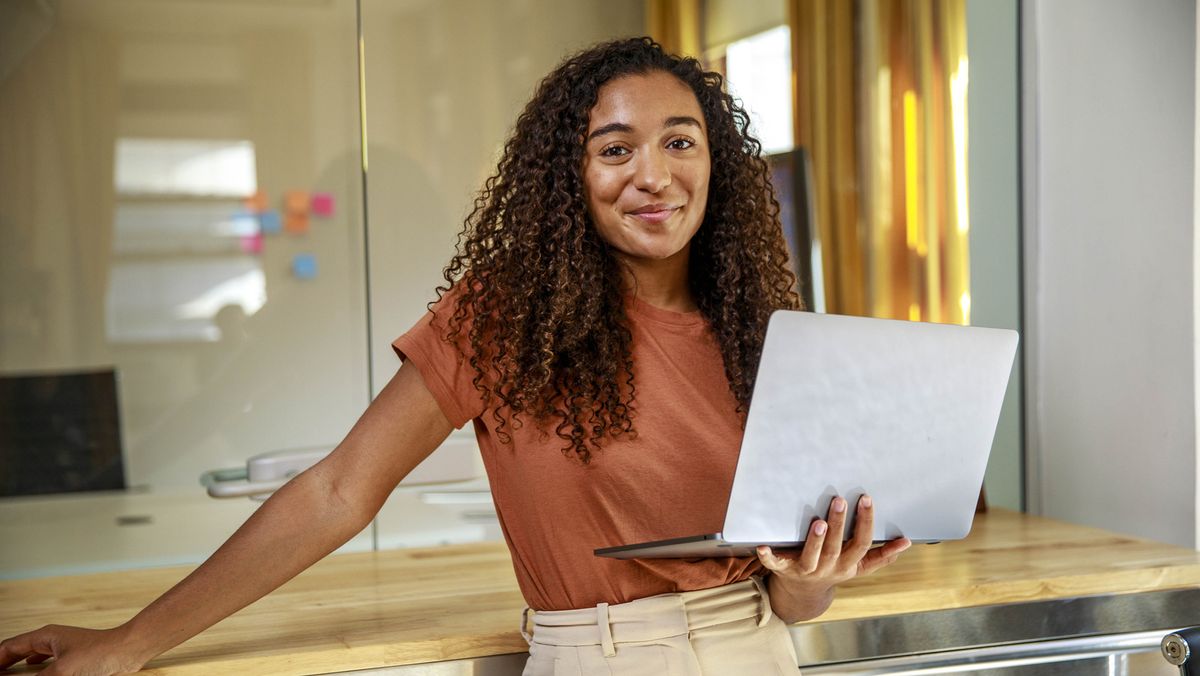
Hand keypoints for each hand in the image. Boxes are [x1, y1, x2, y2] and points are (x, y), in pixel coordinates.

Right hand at [0, 625, 146, 674]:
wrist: (128, 650)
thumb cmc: (100, 654)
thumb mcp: (61, 671)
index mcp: (45, 637)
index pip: (10, 647)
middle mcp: (52, 640)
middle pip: (19, 651)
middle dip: (6, 664)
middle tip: (0, 674)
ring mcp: (63, 647)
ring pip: (32, 656)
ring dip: (19, 667)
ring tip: (9, 675)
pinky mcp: (74, 657)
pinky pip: (46, 661)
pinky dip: (35, 668)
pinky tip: (33, 672)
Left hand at [755, 494, 910, 620]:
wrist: (803, 593)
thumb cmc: (833, 569)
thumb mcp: (859, 566)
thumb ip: (881, 555)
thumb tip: (906, 543)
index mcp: (849, 564)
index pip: (861, 543)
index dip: (866, 522)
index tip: (866, 499)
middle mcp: (829, 568)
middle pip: (837, 546)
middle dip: (840, 524)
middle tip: (840, 501)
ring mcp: (806, 569)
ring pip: (813, 555)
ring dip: (816, 539)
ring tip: (819, 521)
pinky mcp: (784, 569)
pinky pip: (775, 564)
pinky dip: (768, 556)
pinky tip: (762, 545)